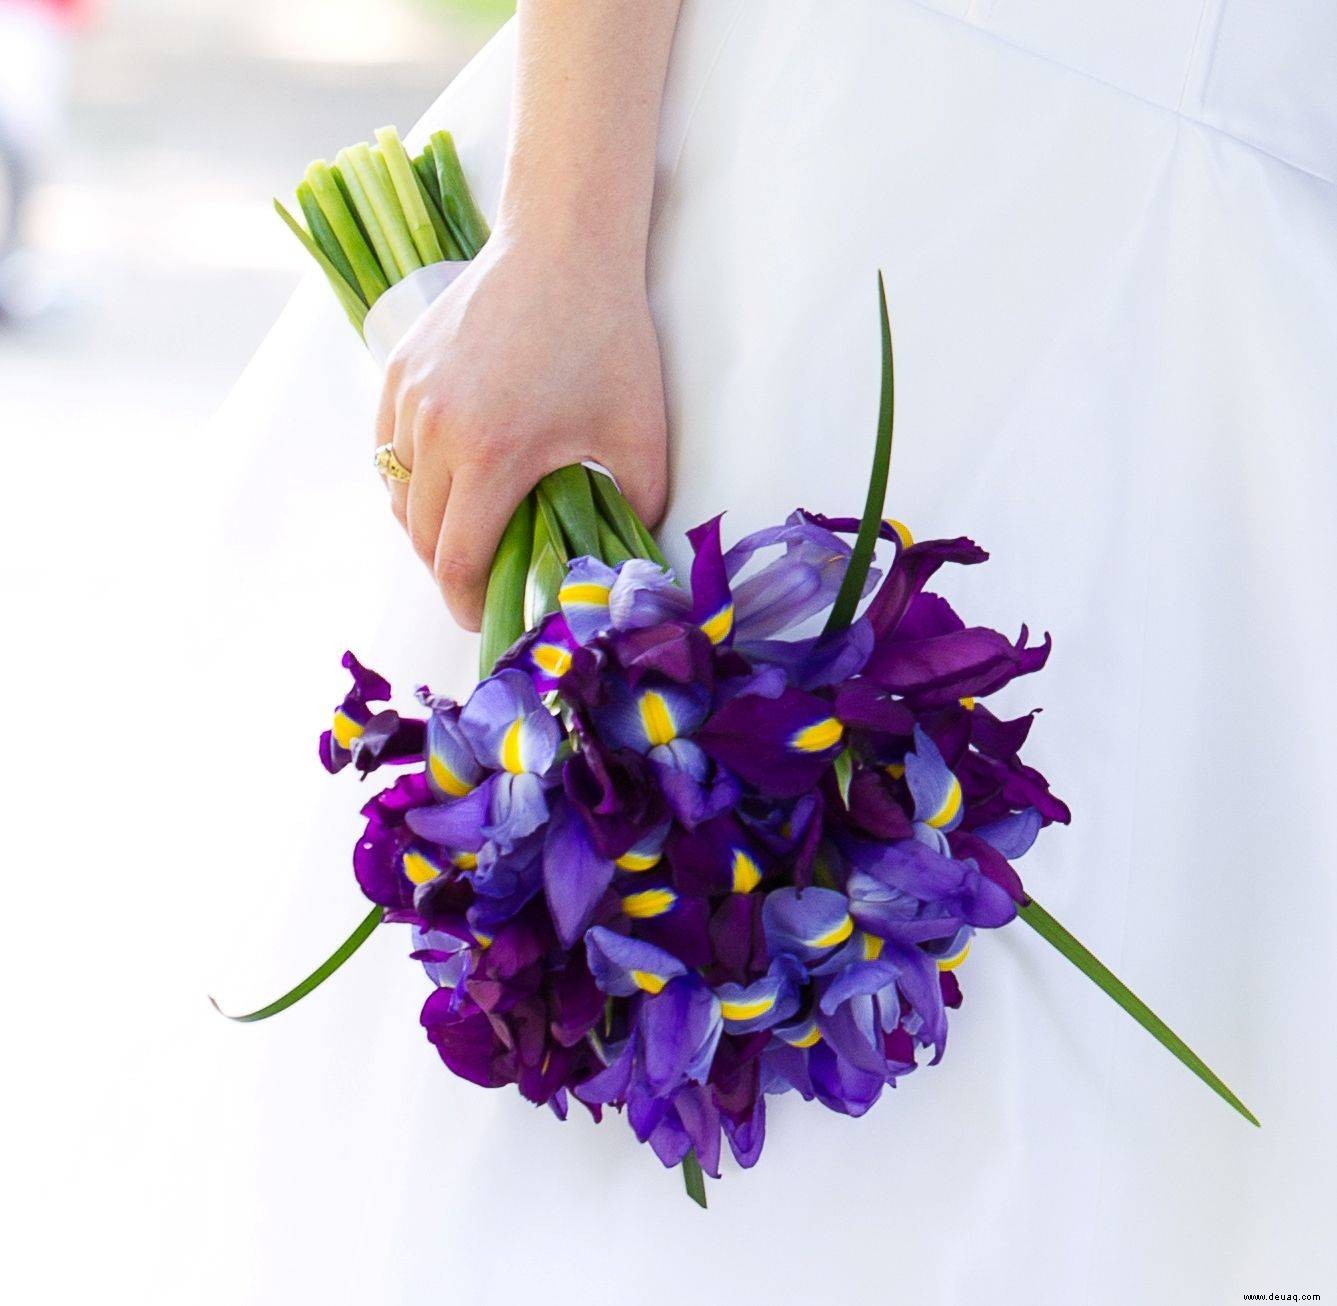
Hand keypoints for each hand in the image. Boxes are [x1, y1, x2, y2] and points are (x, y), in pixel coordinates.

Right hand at [374, 232, 667, 630]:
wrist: (564, 245)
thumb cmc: (609, 338)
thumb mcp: (641, 433)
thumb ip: (638, 506)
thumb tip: (627, 556)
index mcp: (493, 455)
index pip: (456, 560)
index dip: (467, 604)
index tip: (484, 619)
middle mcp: (438, 431)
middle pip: (420, 536)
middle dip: (447, 571)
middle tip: (482, 580)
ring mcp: (409, 397)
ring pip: (396, 494)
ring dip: (424, 527)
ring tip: (462, 533)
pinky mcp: (398, 370)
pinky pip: (385, 448)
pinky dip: (406, 478)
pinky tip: (442, 481)